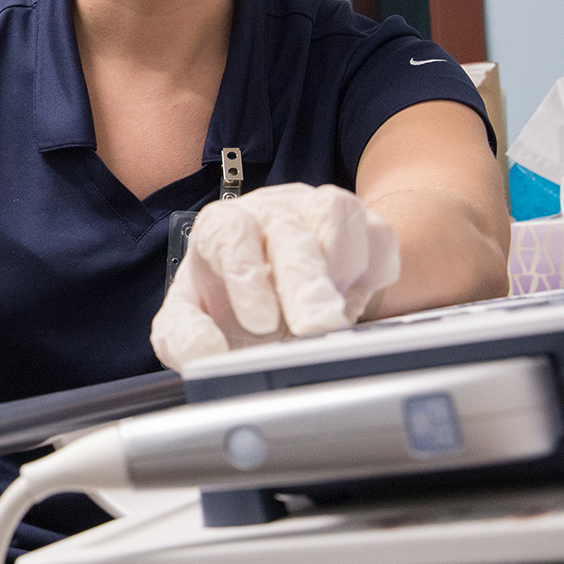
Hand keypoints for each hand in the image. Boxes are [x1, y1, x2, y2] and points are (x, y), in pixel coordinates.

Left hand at [150, 183, 399, 368]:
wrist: (278, 293)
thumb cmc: (229, 301)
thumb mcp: (190, 319)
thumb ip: (184, 334)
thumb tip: (206, 352)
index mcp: (223, 228)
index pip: (229, 232)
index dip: (245, 272)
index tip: (258, 322)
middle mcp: (271, 212)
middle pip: (290, 230)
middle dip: (304, 282)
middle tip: (313, 329)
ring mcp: (319, 212)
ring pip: (338, 215)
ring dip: (341, 267)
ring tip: (332, 314)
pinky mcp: (364, 227)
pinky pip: (380, 236)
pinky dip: (375, 271)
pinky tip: (356, 300)